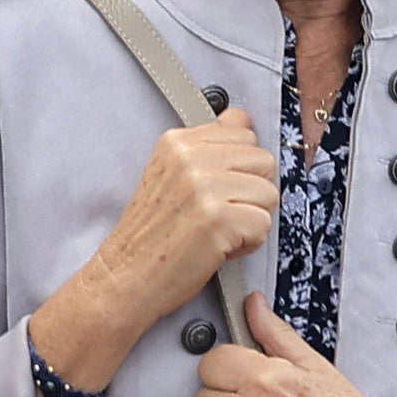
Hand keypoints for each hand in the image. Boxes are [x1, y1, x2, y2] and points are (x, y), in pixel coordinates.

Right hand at [85, 108, 279, 328]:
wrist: (126, 277)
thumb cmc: (154, 233)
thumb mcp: (171, 174)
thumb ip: (208, 146)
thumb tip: (243, 118)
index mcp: (178, 141)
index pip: (245, 134)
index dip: (240, 169)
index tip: (216, 190)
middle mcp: (190, 158)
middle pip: (264, 162)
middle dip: (251, 193)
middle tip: (219, 215)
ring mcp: (204, 187)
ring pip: (270, 194)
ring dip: (251, 220)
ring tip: (217, 231)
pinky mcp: (218, 219)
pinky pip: (265, 225)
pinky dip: (249, 244)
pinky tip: (219, 248)